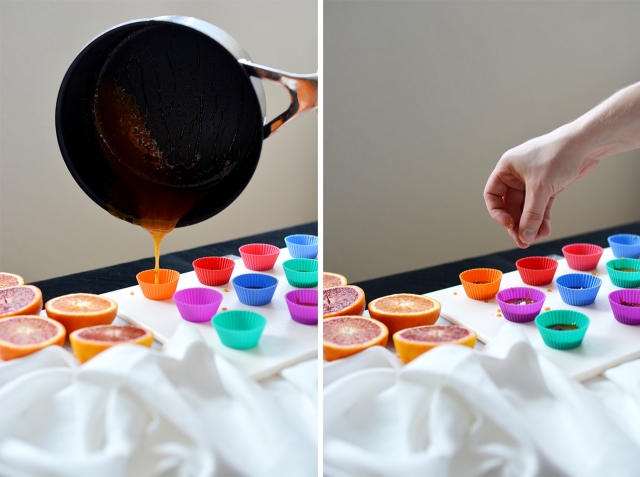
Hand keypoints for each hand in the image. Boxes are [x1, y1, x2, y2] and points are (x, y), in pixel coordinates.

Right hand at [484, 125, 599, 247]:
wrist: (586, 144)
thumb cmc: (558, 155)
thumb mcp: (540, 187)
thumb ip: (531, 214)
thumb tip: (525, 236)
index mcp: (507, 168)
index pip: (492, 195)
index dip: (498, 212)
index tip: (508, 225)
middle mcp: (517, 175)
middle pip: (510, 205)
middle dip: (517, 223)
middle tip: (522, 240)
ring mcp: (533, 182)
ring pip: (527, 208)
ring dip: (530, 224)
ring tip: (536, 239)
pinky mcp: (548, 187)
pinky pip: (541, 207)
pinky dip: (542, 219)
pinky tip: (544, 231)